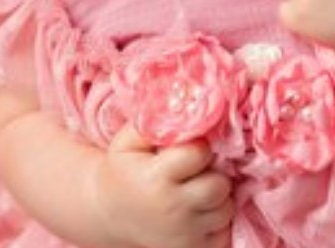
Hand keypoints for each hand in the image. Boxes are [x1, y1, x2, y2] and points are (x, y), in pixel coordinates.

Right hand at [89, 126, 233, 247]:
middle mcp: (172, 209)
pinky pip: (225, 231)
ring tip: (196, 191)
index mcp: (156, 178)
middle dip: (212, 174)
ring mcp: (184, 235)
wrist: (108, 215)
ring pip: (226, 208)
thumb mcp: (127, 141)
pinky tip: (198, 211)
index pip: (200, 153)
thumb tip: (185, 100)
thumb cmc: (124, 171)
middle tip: (196, 172)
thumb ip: (155, 120)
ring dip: (217, 197)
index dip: (198, 148)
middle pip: (219, 184)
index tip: (188, 150)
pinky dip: (217, 221)